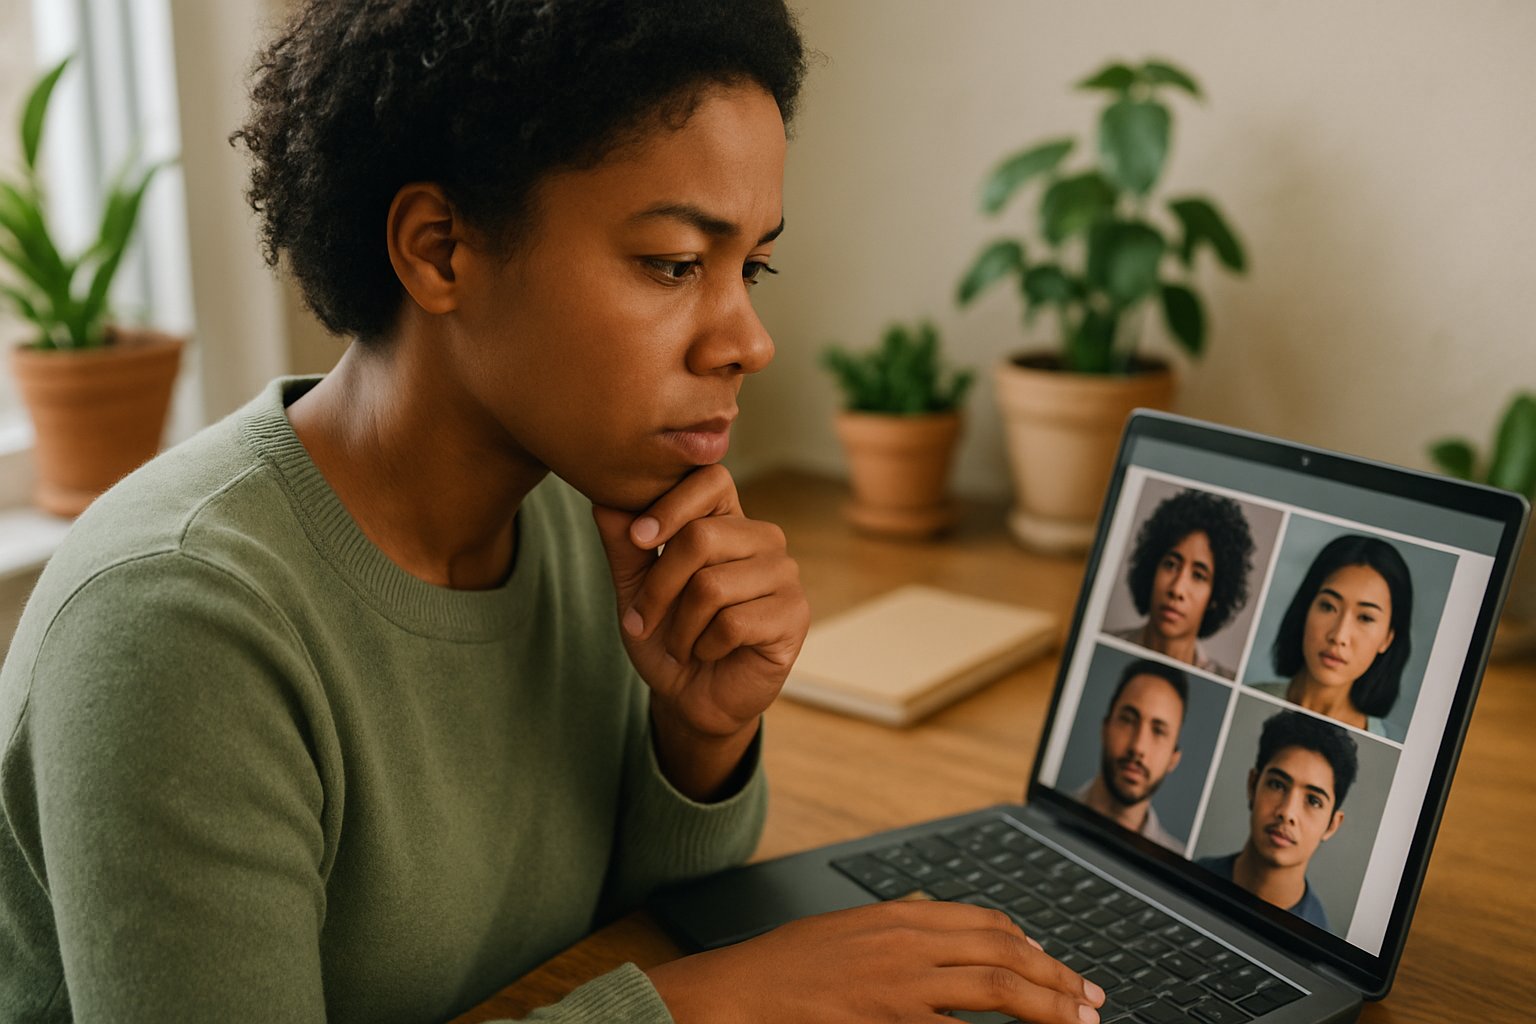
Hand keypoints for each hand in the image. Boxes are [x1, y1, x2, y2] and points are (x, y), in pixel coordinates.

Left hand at [592, 465, 809, 796]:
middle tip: (643, 620)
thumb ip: (624, 546)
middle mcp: (763, 540)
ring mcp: (784, 576)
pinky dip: (704, 646)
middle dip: (659, 586)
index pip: (712, 478)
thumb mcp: (634, 590)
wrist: (692, 699)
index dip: (671, 504)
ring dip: (680, 626)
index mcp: (728, 521)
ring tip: (681, 643)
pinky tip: (709, 653)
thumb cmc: (668, 638)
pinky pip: (733, 622)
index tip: (638, 540)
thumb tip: (605, 501)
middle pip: (702, 536)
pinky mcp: (794, 615)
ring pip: (713, 585)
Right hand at [646, 900, 1104, 1023]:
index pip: (986, 922)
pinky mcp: (888, 1021)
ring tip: (1080, 1022)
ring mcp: (902, 985)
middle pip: (1004, 952)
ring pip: (997, 987)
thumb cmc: (785, 967)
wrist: (739, 991)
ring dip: (1048, 1006)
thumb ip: (899, 930)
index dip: (1032, 946)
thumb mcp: (849, 931)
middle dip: (1057, 977)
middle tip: (1091, 1001)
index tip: (1057, 968)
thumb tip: (942, 931)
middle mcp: (908, 942)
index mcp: (899, 916)